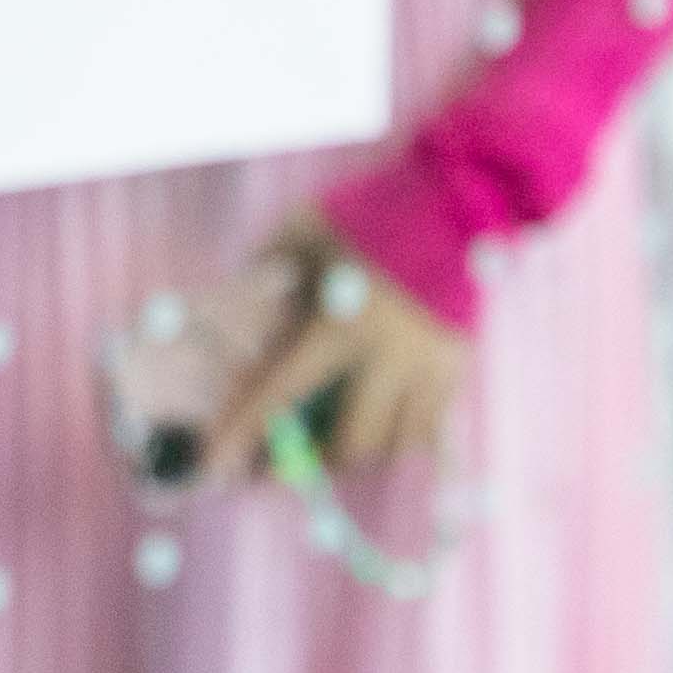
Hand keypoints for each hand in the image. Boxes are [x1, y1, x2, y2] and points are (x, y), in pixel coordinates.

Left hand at [214, 221, 469, 484]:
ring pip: (396, 445)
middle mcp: (389, 356)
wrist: (453, 201)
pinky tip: (375, 432)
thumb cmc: (365, 213)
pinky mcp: (458, 368)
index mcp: (340, 322)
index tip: (215, 466)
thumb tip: (236, 317)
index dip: (244, 431)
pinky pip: (429, 430)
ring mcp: (430, 367)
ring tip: (326, 449)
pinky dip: (398, 439)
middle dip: (312, 464)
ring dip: (359, 456)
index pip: (281, 390)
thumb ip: (266, 274)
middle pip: (351, 441)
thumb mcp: (301, 234)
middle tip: (278, 470)